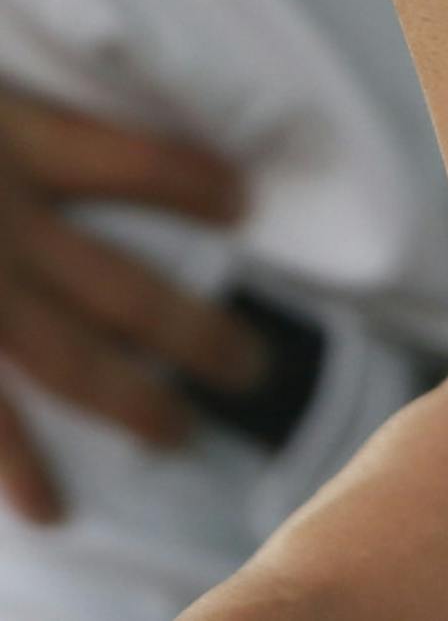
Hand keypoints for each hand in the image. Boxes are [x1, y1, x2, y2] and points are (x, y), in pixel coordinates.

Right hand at [0, 90, 264, 523]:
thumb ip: (12, 114)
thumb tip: (54, 136)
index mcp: (3, 137)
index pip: (125, 159)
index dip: (184, 180)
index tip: (239, 195)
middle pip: (115, 278)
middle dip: (186, 327)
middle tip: (250, 367)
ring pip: (61, 353)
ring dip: (126, 398)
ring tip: (180, 434)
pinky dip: (13, 464)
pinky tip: (50, 506)